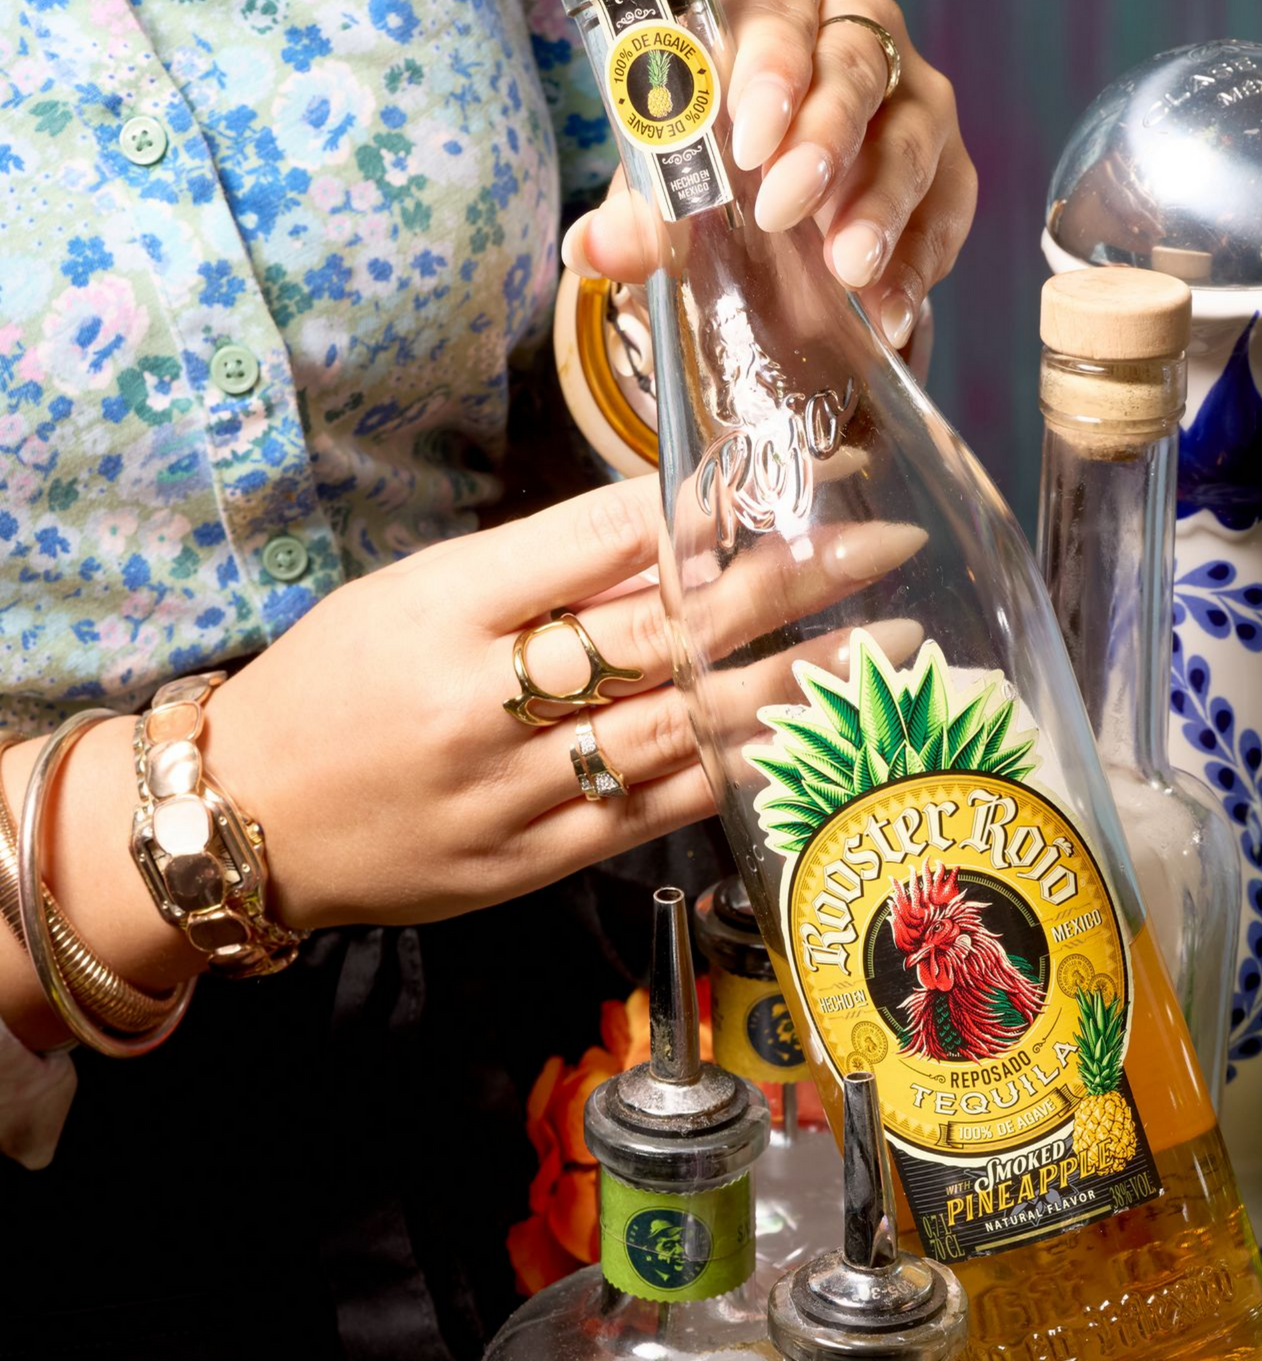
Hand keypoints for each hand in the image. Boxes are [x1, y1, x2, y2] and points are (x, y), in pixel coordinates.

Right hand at [0, 475, 927, 1043]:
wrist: (248, 821)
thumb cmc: (334, 684)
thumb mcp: (415, 592)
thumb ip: (544, 571)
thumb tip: (679, 528)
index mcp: (446, 605)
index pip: (608, 537)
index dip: (718, 502)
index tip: (800, 473)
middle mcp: (485, 699)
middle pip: (667, 629)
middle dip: (790, 584)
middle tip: (887, 548)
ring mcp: (515, 791)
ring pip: (683, 727)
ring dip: (795, 685)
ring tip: (890, 650)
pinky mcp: (534, 863)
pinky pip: (657, 812)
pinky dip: (738, 773)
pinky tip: (812, 744)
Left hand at [567, 0, 975, 349]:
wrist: (780, 189)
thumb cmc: (721, 151)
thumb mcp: (674, 167)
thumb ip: (640, 202)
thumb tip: (591, 250)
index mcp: (779, 8)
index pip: (782, 17)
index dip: (771, 71)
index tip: (748, 139)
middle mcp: (856, 37)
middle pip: (857, 69)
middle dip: (824, 140)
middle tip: (784, 208)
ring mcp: (911, 100)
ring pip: (914, 135)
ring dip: (881, 206)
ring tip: (848, 268)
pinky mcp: (946, 166)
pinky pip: (949, 203)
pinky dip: (922, 258)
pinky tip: (890, 308)